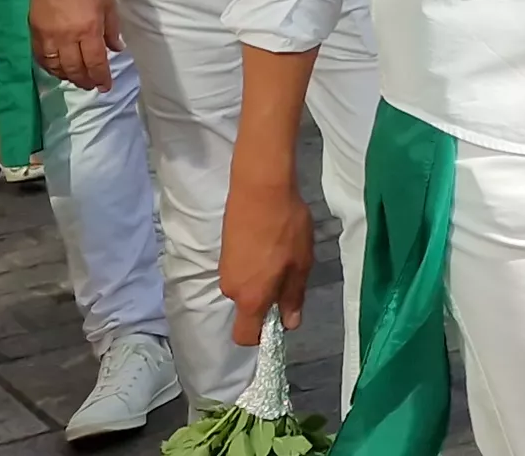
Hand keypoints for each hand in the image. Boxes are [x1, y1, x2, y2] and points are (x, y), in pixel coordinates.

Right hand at [28, 0, 123, 91]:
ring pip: (57, 67)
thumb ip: (112, 30)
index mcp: (89, 30)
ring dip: (68, 77)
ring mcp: (49, 37)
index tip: (105, 86)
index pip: (96, 62)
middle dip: (85, 81)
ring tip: (76, 78)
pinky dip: (50, 68)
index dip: (101, 78)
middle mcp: (68, 37)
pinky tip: (58, 69)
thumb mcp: (108, 5)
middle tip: (91, 85)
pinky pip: (42, 58)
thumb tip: (116, 49)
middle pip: (75, 69)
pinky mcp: (35, 33)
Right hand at [220, 175, 315, 344]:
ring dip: (263, 279)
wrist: (260, 188)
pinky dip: (254, 264)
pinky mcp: (224, 251)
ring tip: (282, 253)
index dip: (261, 336)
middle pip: (248, 309)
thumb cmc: (285, 228)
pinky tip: (269, 242)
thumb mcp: (301, 265)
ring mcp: (224, 269)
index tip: (280, 319)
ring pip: (245, 288)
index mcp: (250, 298)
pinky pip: (241, 270)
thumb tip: (289, 324)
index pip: (245, 336)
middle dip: (268, 300)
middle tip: (290, 273)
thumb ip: (293, 297)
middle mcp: (231, 289)